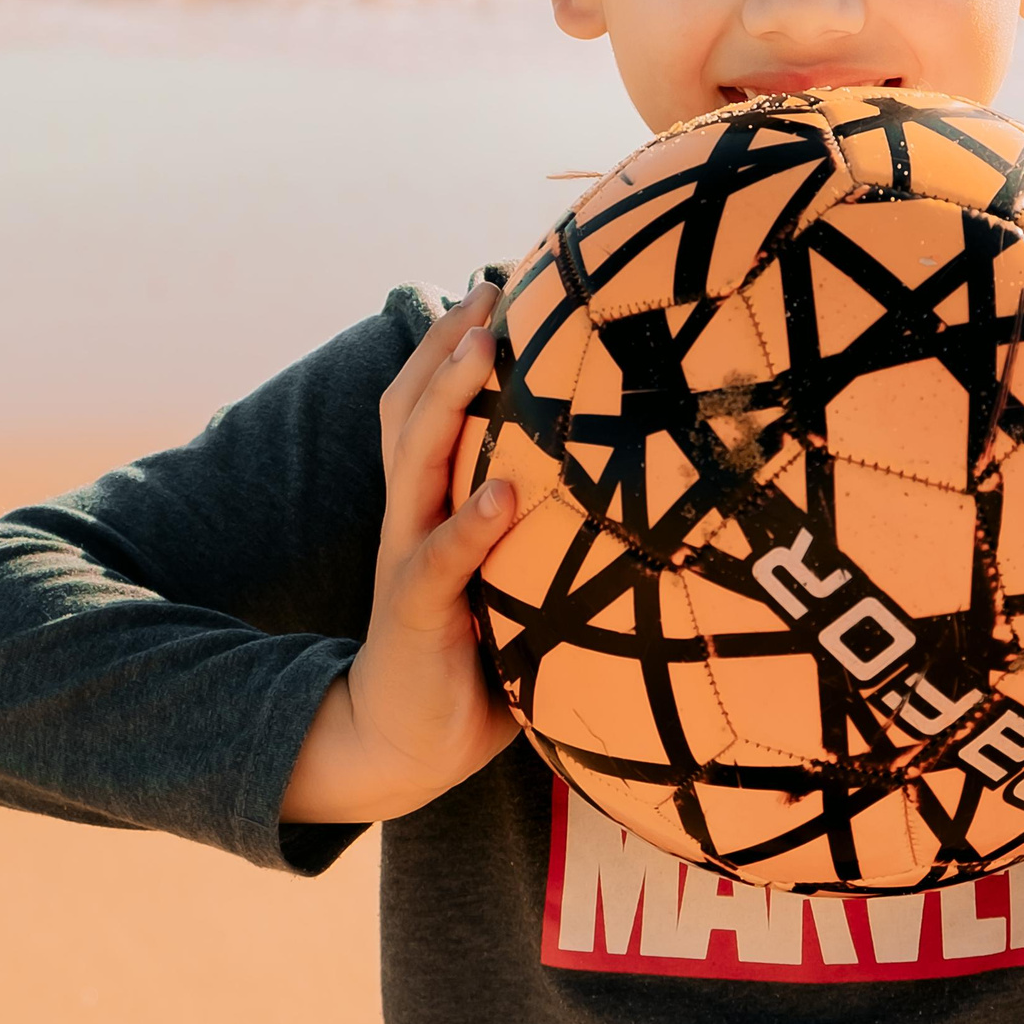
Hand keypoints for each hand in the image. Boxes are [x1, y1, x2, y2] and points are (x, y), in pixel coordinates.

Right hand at [281, 282, 522, 823]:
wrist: (407, 744)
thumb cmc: (472, 651)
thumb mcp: (502, 572)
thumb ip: (533, 523)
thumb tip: (616, 472)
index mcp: (430, 503)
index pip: (430, 405)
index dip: (455, 341)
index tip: (501, 280)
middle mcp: (412, 517)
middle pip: (413, 408)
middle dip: (449, 341)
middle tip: (492, 284)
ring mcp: (408, 561)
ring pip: (418, 462)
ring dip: (449, 398)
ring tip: (487, 345)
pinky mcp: (418, 615)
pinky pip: (441, 562)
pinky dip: (471, 526)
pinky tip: (507, 494)